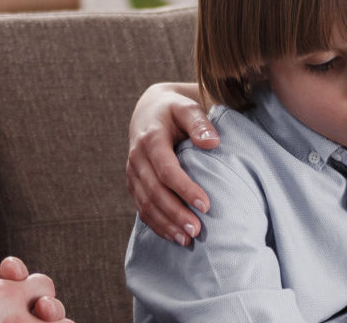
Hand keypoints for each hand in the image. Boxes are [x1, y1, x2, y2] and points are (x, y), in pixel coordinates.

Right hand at [126, 82, 215, 245]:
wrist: (149, 111)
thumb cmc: (174, 110)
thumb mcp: (187, 107)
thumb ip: (199, 122)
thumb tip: (213, 142)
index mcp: (150, 139)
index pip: (166, 170)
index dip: (185, 189)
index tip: (206, 205)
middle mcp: (137, 158)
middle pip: (155, 192)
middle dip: (175, 213)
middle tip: (197, 230)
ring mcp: (133, 173)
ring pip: (146, 204)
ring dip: (166, 223)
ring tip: (187, 239)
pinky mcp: (134, 183)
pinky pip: (142, 208)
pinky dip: (156, 224)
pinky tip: (173, 236)